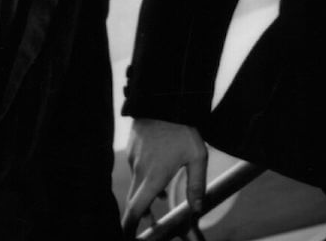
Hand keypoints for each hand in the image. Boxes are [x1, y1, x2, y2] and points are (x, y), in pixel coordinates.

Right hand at [122, 118, 207, 236]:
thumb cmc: (182, 129)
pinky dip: (146, 179)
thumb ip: (196, 185)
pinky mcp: (132, 149)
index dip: (129, 225)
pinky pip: (137, 170)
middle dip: (139, 216)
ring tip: (161, 198)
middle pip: (134, 201)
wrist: (161, 99)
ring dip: (146, 195)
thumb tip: (196, 209)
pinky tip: (159, 173)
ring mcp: (133, 159)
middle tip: (151, 225)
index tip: (127, 236)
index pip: (136, 208)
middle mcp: (139, 170)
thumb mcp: (197, 157)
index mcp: (154, 177)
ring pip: (137, 185)